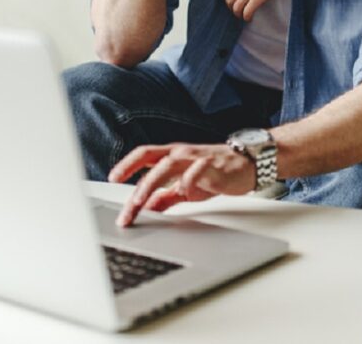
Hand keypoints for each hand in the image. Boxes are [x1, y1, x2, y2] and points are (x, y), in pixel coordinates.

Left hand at [108, 143, 254, 226]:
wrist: (249, 165)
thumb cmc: (215, 174)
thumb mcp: (186, 188)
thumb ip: (165, 197)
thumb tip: (145, 209)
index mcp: (173, 156)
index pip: (144, 155)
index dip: (127, 164)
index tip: (112, 177)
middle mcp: (182, 153)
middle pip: (152, 157)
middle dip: (133, 174)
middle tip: (124, 200)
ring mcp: (197, 158)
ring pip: (169, 164)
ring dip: (152, 182)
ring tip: (140, 200)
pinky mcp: (214, 166)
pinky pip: (199, 170)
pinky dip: (189, 179)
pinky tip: (183, 190)